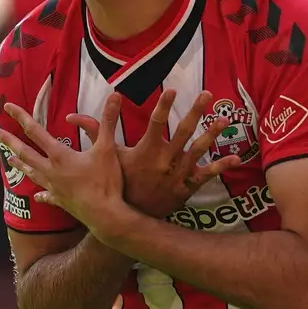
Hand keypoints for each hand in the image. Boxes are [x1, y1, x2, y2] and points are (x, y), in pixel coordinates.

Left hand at [0, 95, 126, 232]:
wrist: (105, 216)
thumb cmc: (106, 182)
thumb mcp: (108, 148)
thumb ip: (108, 121)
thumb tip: (115, 96)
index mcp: (59, 155)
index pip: (35, 131)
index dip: (21, 117)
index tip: (7, 107)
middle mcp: (51, 171)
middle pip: (25, 152)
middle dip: (9, 141)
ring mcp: (53, 187)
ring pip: (31, 173)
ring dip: (19, 164)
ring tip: (10, 159)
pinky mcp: (60, 201)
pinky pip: (46, 196)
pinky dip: (40, 194)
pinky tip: (37, 195)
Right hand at [70, 89, 241, 217]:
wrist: (130, 218)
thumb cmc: (118, 183)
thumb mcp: (106, 158)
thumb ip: (93, 133)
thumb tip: (71, 117)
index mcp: (146, 151)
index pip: (155, 123)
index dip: (164, 106)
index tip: (172, 90)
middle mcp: (164, 160)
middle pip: (182, 132)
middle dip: (195, 112)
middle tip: (207, 94)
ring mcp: (177, 173)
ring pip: (198, 150)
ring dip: (211, 134)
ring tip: (223, 118)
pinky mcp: (187, 185)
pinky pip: (206, 175)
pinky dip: (221, 166)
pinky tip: (236, 157)